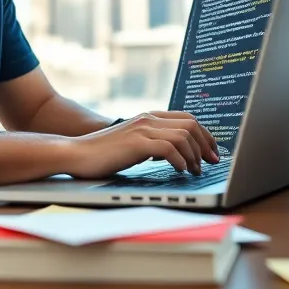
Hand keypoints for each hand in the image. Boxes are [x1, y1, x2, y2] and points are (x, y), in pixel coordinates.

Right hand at [62, 112, 219, 178]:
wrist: (76, 154)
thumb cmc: (102, 154)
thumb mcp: (132, 144)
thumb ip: (151, 142)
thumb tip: (174, 154)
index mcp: (148, 117)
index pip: (187, 118)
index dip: (205, 134)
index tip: (212, 151)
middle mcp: (147, 119)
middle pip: (191, 124)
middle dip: (207, 144)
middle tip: (212, 162)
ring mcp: (142, 129)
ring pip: (183, 135)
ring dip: (195, 155)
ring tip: (195, 171)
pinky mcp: (136, 143)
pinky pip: (169, 148)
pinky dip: (180, 160)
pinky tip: (180, 171)